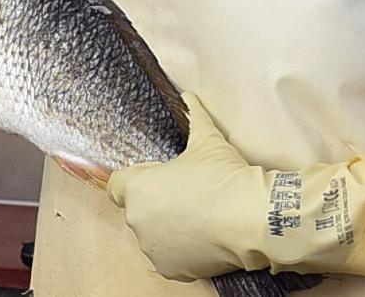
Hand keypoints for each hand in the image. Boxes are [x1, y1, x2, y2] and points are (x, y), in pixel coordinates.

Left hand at [106, 93, 364, 281]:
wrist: (248, 217)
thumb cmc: (223, 175)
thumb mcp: (208, 139)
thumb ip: (194, 115)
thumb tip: (189, 95)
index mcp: (139, 188)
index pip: (116, 184)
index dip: (136, 179)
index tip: (158, 178)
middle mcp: (138, 221)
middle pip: (138, 209)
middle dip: (157, 202)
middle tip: (187, 192)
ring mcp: (154, 248)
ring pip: (154, 234)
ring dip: (169, 226)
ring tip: (200, 215)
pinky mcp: (172, 269)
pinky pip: (171, 257)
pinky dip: (183, 249)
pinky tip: (205, 235)